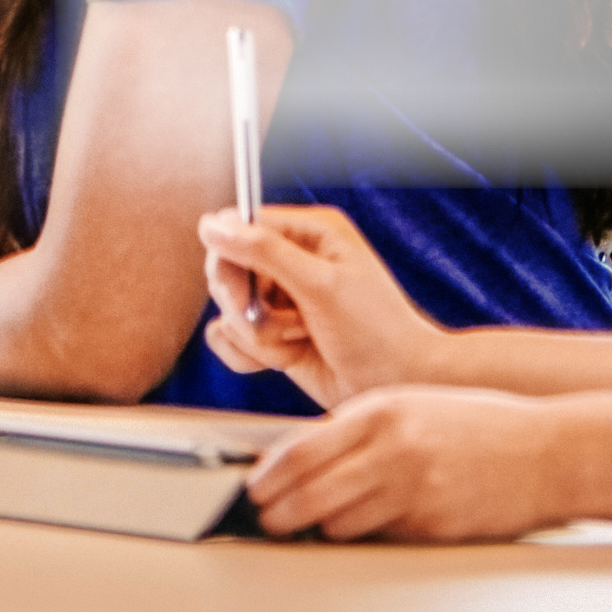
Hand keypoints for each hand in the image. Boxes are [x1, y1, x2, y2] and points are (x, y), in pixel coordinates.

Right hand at [196, 203, 443, 406]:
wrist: (400, 387)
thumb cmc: (375, 333)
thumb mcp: (321, 285)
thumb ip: (264, 251)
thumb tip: (210, 224)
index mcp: (310, 232)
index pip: (240, 227)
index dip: (230, 259)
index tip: (238, 294)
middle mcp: (292, 260)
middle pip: (227, 267)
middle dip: (245, 306)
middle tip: (276, 326)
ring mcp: (281, 299)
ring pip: (227, 309)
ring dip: (257, 336)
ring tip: (298, 342)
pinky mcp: (273, 334)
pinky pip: (228, 337)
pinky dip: (249, 355)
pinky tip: (284, 361)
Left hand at [243, 386, 588, 541]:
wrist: (550, 454)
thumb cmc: (479, 425)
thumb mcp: (412, 406)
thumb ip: (358, 427)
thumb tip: (302, 453)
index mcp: (382, 413)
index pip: (301, 451)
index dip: (268, 477)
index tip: (253, 488)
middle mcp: (393, 452)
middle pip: (310, 494)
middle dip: (278, 512)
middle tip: (265, 520)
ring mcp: (414, 493)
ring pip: (339, 524)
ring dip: (318, 528)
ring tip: (306, 527)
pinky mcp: (434, 528)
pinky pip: (379, 538)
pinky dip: (362, 537)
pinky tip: (360, 529)